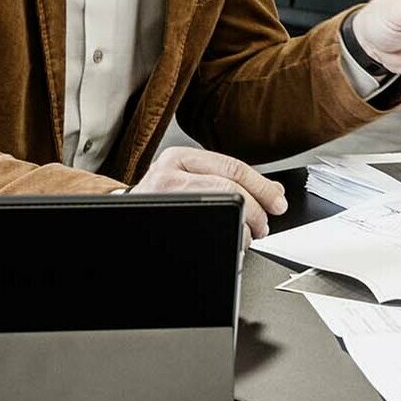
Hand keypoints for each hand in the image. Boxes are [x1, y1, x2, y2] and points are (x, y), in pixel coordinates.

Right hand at [131, 144, 286, 240]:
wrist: (122, 217)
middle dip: (255, 212)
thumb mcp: (192, 178)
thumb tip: (274, 191)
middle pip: (229, 189)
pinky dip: (225, 240)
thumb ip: (229, 179)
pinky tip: (228, 243)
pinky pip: (202, 232)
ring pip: (219, 209)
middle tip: (263, 226)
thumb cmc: (163, 199)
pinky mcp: (159, 220)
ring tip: (245, 237)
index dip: (262, 188)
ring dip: (241, 229)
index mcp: (179, 157)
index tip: (278, 203)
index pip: (233, 168)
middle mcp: (167, 173)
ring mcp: (160, 197)